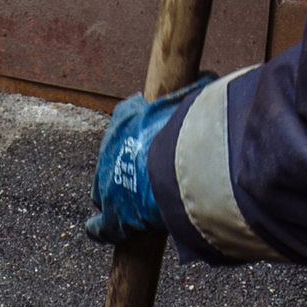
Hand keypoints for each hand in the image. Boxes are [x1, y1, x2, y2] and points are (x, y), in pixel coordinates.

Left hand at [85, 76, 213, 243]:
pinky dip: (101, 229)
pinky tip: (99, 230)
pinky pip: (101, 227)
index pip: (127, 119)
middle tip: (148, 171)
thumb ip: (196, 89)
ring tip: (137, 201)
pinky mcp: (113, 216)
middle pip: (115, 158)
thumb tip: (207, 76)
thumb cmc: (190, 128)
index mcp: (125, 117)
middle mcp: (109, 149)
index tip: (153, 136)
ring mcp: (108, 184)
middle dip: (128, 164)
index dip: (141, 131)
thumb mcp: (193, 98)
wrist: (181, 164)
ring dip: (119, 194)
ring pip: (107, 191)